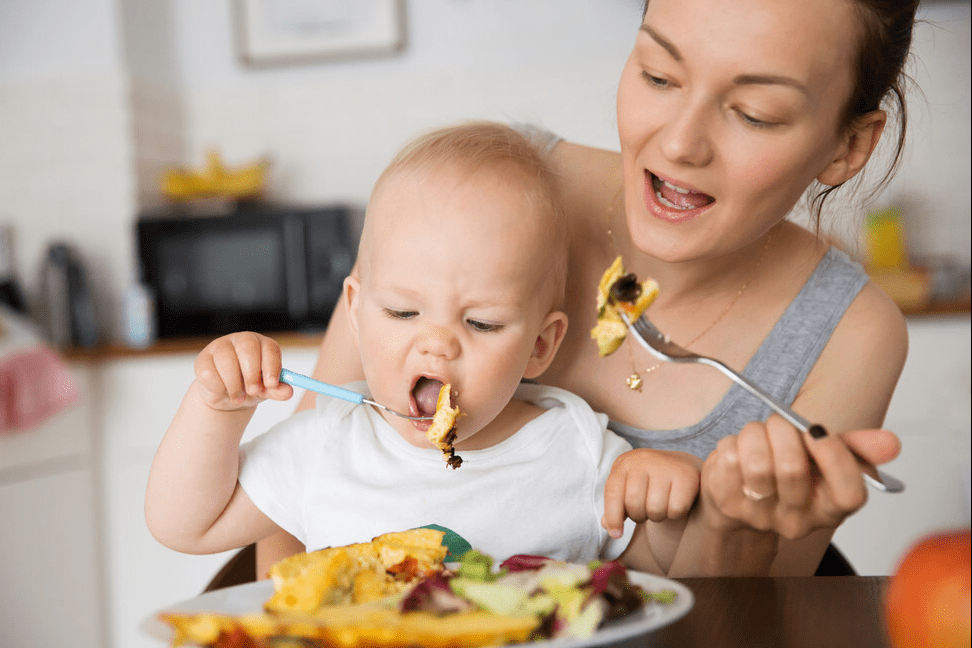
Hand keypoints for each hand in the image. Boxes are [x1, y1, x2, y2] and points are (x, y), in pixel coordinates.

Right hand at [194, 332, 293, 410]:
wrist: (226, 396)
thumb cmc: (249, 387)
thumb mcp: (265, 390)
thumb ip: (276, 390)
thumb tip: (288, 392)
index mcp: (262, 344)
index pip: (270, 348)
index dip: (272, 366)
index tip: (272, 384)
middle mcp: (242, 340)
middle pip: (247, 348)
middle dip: (251, 373)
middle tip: (254, 391)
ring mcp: (220, 346)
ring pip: (226, 360)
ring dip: (234, 384)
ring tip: (239, 398)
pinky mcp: (203, 358)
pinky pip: (209, 371)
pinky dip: (218, 386)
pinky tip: (222, 391)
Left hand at [602, 449, 702, 538]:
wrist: (681, 465)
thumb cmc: (649, 481)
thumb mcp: (628, 487)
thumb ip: (616, 506)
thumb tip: (607, 526)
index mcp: (625, 463)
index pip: (613, 492)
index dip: (613, 517)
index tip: (616, 534)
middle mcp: (643, 459)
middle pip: (634, 503)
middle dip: (639, 516)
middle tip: (646, 510)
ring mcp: (666, 465)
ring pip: (655, 509)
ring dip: (657, 516)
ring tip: (660, 506)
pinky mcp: (686, 475)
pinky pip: (676, 509)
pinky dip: (675, 514)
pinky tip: (675, 503)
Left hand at [699, 415, 900, 538]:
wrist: (741, 496)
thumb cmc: (787, 471)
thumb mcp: (825, 458)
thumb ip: (858, 448)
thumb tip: (891, 444)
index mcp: (829, 509)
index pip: (849, 494)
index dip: (835, 456)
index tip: (817, 431)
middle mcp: (796, 520)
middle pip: (792, 469)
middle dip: (784, 430)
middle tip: (779, 423)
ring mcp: (758, 515)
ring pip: (756, 462)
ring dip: (755, 433)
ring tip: (758, 435)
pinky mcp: (726, 502)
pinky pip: (728, 458)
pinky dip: (732, 442)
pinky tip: (738, 450)